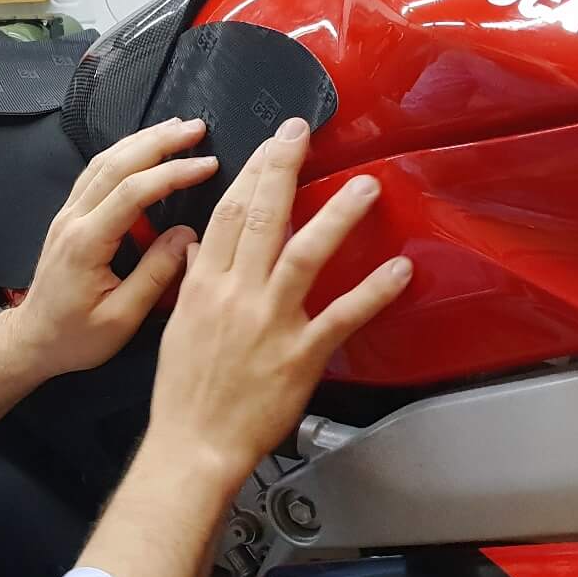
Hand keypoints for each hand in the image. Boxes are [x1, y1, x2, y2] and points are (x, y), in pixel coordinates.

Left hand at [0, 117, 219, 381]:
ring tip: (175, 128)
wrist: (33, 340)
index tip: (207, 165)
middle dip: (159, 141)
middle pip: (117, 164)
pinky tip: (142, 147)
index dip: (173, 173)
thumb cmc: (74, 337)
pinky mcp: (69, 217)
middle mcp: (73, 220)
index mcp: (86, 243)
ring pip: (103, 161)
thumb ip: (156, 276)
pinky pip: (96, 173)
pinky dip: (123, 154)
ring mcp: (68, 215)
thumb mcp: (121, 319)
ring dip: (141, 140)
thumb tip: (186, 236)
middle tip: (196, 129)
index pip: (134, 192)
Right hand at [143, 117, 411, 489]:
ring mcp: (270, 323)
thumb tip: (200, 249)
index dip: (251, 172)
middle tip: (304, 132)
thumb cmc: (185, 392)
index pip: (228, 213)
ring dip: (337, 216)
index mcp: (204, 285)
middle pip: (262, 218)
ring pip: (305, 255)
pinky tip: (399, 268)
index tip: (270, 143)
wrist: (193, 444)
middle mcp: (236, 295)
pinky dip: (372, 292)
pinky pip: (342, 316)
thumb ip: (193, 283)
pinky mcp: (300, 355)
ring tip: (366, 186)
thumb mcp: (178, 326)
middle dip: (284, 168)